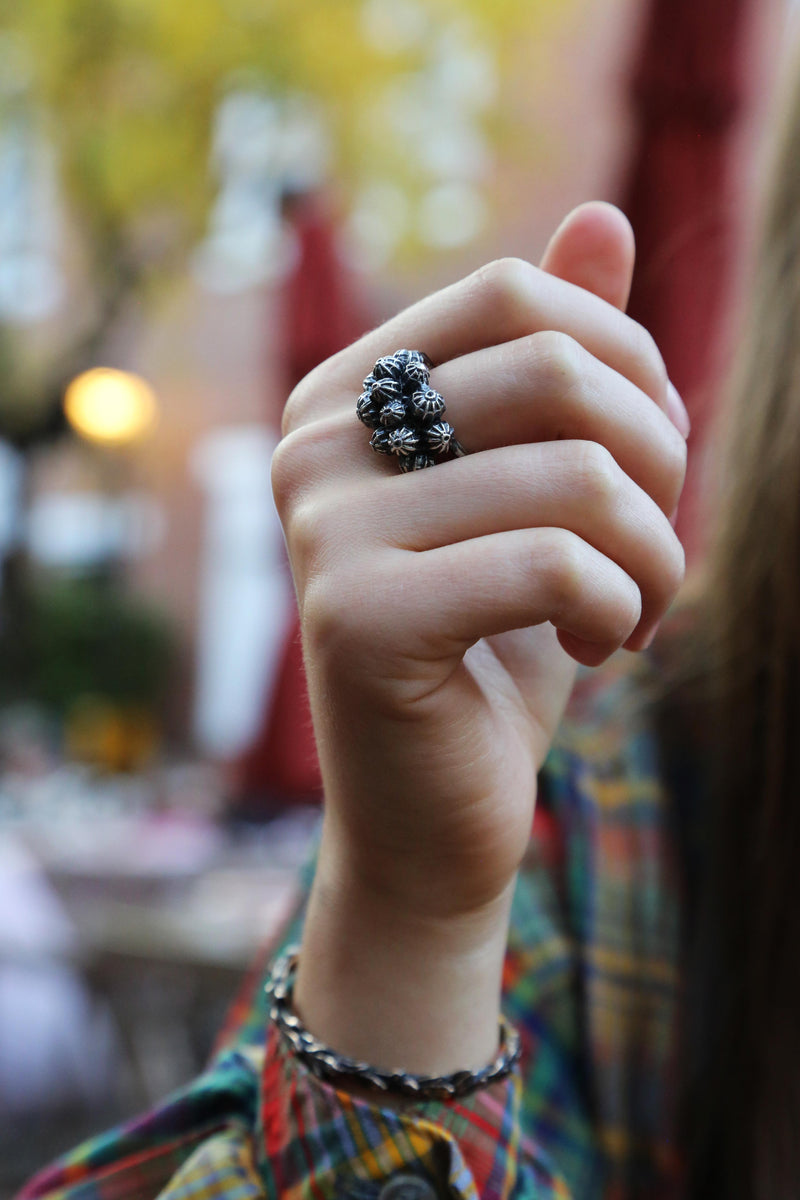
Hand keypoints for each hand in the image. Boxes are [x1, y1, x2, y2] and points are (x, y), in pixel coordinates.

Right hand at [271, 204, 686, 1071]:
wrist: (433, 813)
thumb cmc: (496, 644)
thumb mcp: (540, 490)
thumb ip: (559, 358)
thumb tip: (602, 218)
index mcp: (345, 396)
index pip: (514, 296)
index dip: (624, 362)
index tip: (643, 460)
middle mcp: (311, 444)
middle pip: (555, 370)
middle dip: (656, 460)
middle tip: (653, 546)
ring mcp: (320, 526)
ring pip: (574, 475)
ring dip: (652, 553)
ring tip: (637, 610)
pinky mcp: (354, 616)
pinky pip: (555, 562)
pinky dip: (620, 609)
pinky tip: (599, 651)